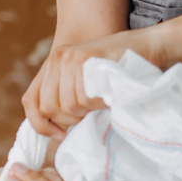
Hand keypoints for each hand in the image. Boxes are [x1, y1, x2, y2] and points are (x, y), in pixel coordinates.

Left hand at [23, 28, 169, 137]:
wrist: (150, 45)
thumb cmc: (121, 68)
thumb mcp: (87, 78)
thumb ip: (68, 93)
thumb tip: (53, 128)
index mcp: (54, 63)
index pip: (32, 103)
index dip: (42, 125)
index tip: (59, 135)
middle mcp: (58, 58)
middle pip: (50, 107)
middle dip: (70, 119)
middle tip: (90, 113)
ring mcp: (72, 58)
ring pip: (68, 105)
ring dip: (88, 110)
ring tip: (103, 100)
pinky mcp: (87, 59)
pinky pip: (85, 98)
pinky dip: (98, 104)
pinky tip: (109, 96)